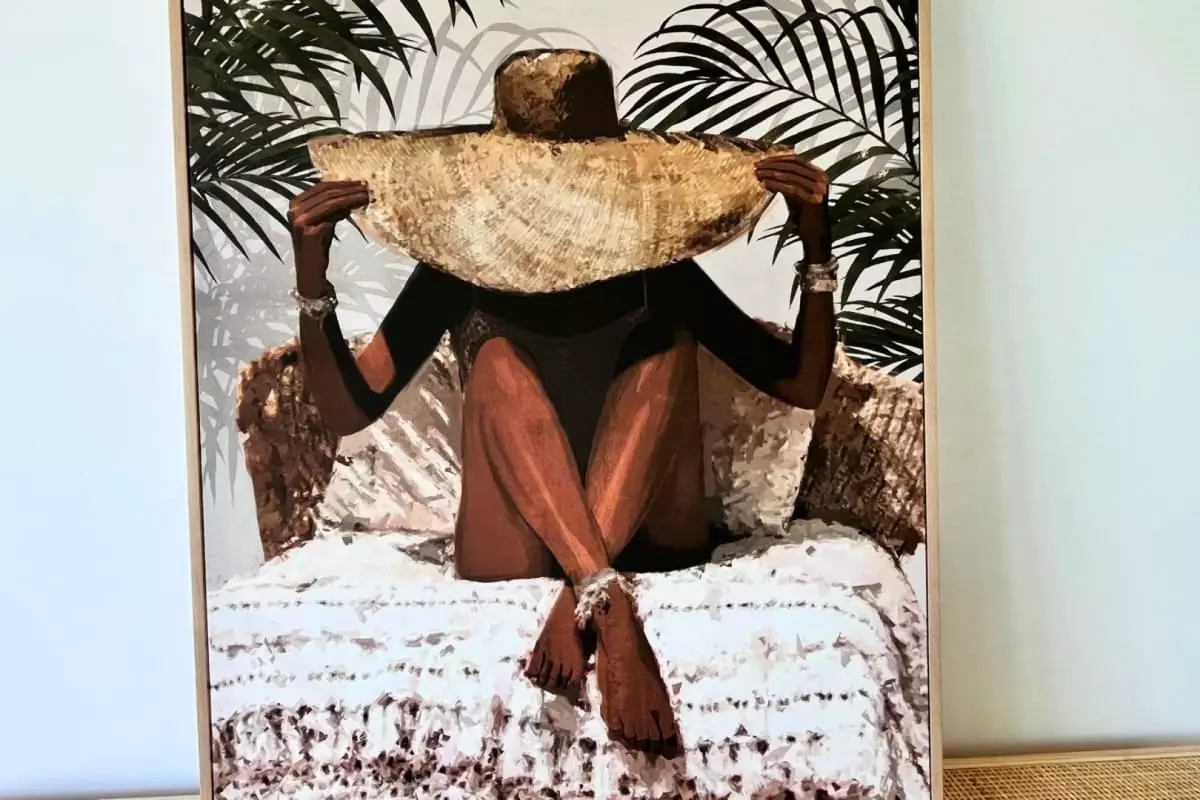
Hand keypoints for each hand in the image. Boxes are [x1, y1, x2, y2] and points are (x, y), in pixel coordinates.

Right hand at [288, 181, 368, 295]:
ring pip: (330, 202)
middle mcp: (294, 210)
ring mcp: (300, 221)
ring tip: (366, 195)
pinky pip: (332, 215)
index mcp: (294, 204)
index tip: (359, 182)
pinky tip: (358, 207)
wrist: (310, 270)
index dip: (341, 183)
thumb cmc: (318, 245)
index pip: (320, 187)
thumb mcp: (324, 220)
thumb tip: (352, 191)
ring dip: (351, 197)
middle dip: (348, 188)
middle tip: (366, 187)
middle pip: (326, 193)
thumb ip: (332, 206)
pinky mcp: (309, 231)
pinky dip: (347, 209)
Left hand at [755, 155, 831, 263]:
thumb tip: (765, 170)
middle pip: (793, 166)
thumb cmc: (803, 214)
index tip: (761, 161)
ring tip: (757, 174)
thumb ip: (784, 180)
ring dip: (771, 174)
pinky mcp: (814, 200)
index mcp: (819, 173)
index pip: (796, 160)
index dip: (777, 159)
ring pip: (791, 176)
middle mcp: (822, 178)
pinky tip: (764, 184)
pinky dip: (777, 185)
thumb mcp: (793, 192)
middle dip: (772, 165)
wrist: (814, 234)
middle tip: (756, 167)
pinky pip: (792, 189)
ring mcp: (819, 188)